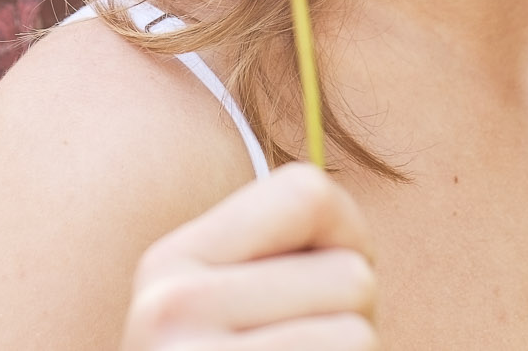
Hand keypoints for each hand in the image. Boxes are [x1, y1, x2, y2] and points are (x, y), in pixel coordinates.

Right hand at [121, 162, 378, 349]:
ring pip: (357, 333)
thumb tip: (336, 210)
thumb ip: (268, 255)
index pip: (306, 192)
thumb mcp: (220, 312)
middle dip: (352, 316)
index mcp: (170, 261)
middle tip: (306, 345)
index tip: (338, 273)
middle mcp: (171, 304)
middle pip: (350, 273)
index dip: (349, 229)